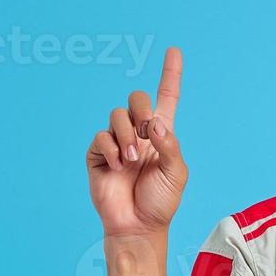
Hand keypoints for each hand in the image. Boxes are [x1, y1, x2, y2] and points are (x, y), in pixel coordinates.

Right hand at [86, 47, 187, 237]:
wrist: (138, 225)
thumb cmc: (161, 201)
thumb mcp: (177, 173)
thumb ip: (170, 145)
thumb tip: (153, 124)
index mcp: (162, 134)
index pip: (167, 97)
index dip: (170, 74)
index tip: (174, 50)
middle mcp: (139, 133)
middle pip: (137, 98)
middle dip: (142, 109)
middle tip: (147, 132)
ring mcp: (117, 142)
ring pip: (117, 115)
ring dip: (126, 135)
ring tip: (131, 161)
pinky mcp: (98, 153)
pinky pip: (101, 136)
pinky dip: (111, 149)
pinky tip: (118, 167)